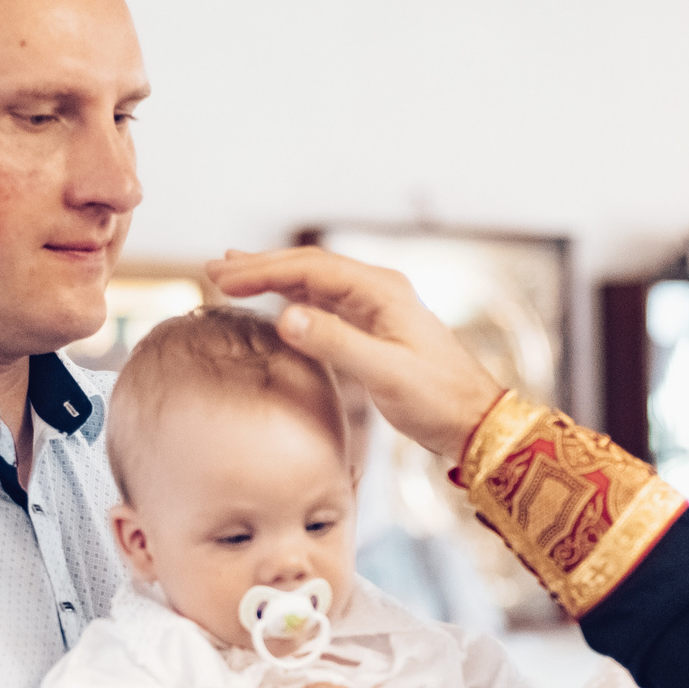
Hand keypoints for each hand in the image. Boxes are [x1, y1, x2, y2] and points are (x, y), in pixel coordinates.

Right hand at [205, 248, 505, 463]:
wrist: (473, 421)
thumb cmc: (437, 399)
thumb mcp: (385, 374)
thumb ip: (335, 343)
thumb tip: (284, 317)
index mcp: (382, 291)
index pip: (310, 268)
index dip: (263, 270)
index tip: (224, 278)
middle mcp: (378, 291)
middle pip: (308, 268)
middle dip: (260, 267)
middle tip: (215, 268)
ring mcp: (376, 309)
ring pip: (314, 284)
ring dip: (273, 280)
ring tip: (232, 276)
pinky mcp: (374, 330)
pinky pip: (325, 305)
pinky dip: (293, 300)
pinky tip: (274, 303)